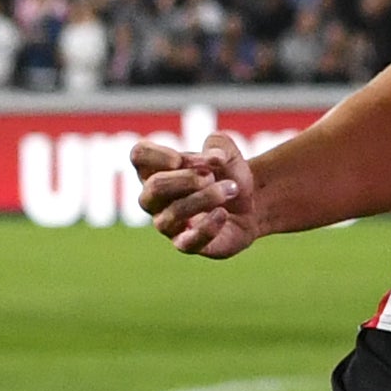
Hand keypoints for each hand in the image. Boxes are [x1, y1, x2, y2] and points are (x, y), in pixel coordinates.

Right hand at [135, 133, 260, 258]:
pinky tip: (223, 214)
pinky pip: (187, 243)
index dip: (158, 155)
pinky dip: (207, 228)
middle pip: (154, 188)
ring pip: (172, 214)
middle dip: (187, 179)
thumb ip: (219, 145)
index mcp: (156, 169)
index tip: (180, 159)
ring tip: (230, 189)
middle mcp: (154, 199)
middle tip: (211, 176)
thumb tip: (214, 158)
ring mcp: (168, 224)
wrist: (250, 204)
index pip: (139, 156)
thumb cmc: (227, 174)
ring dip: (205, 198)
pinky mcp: (186, 244)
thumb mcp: (227, 151)